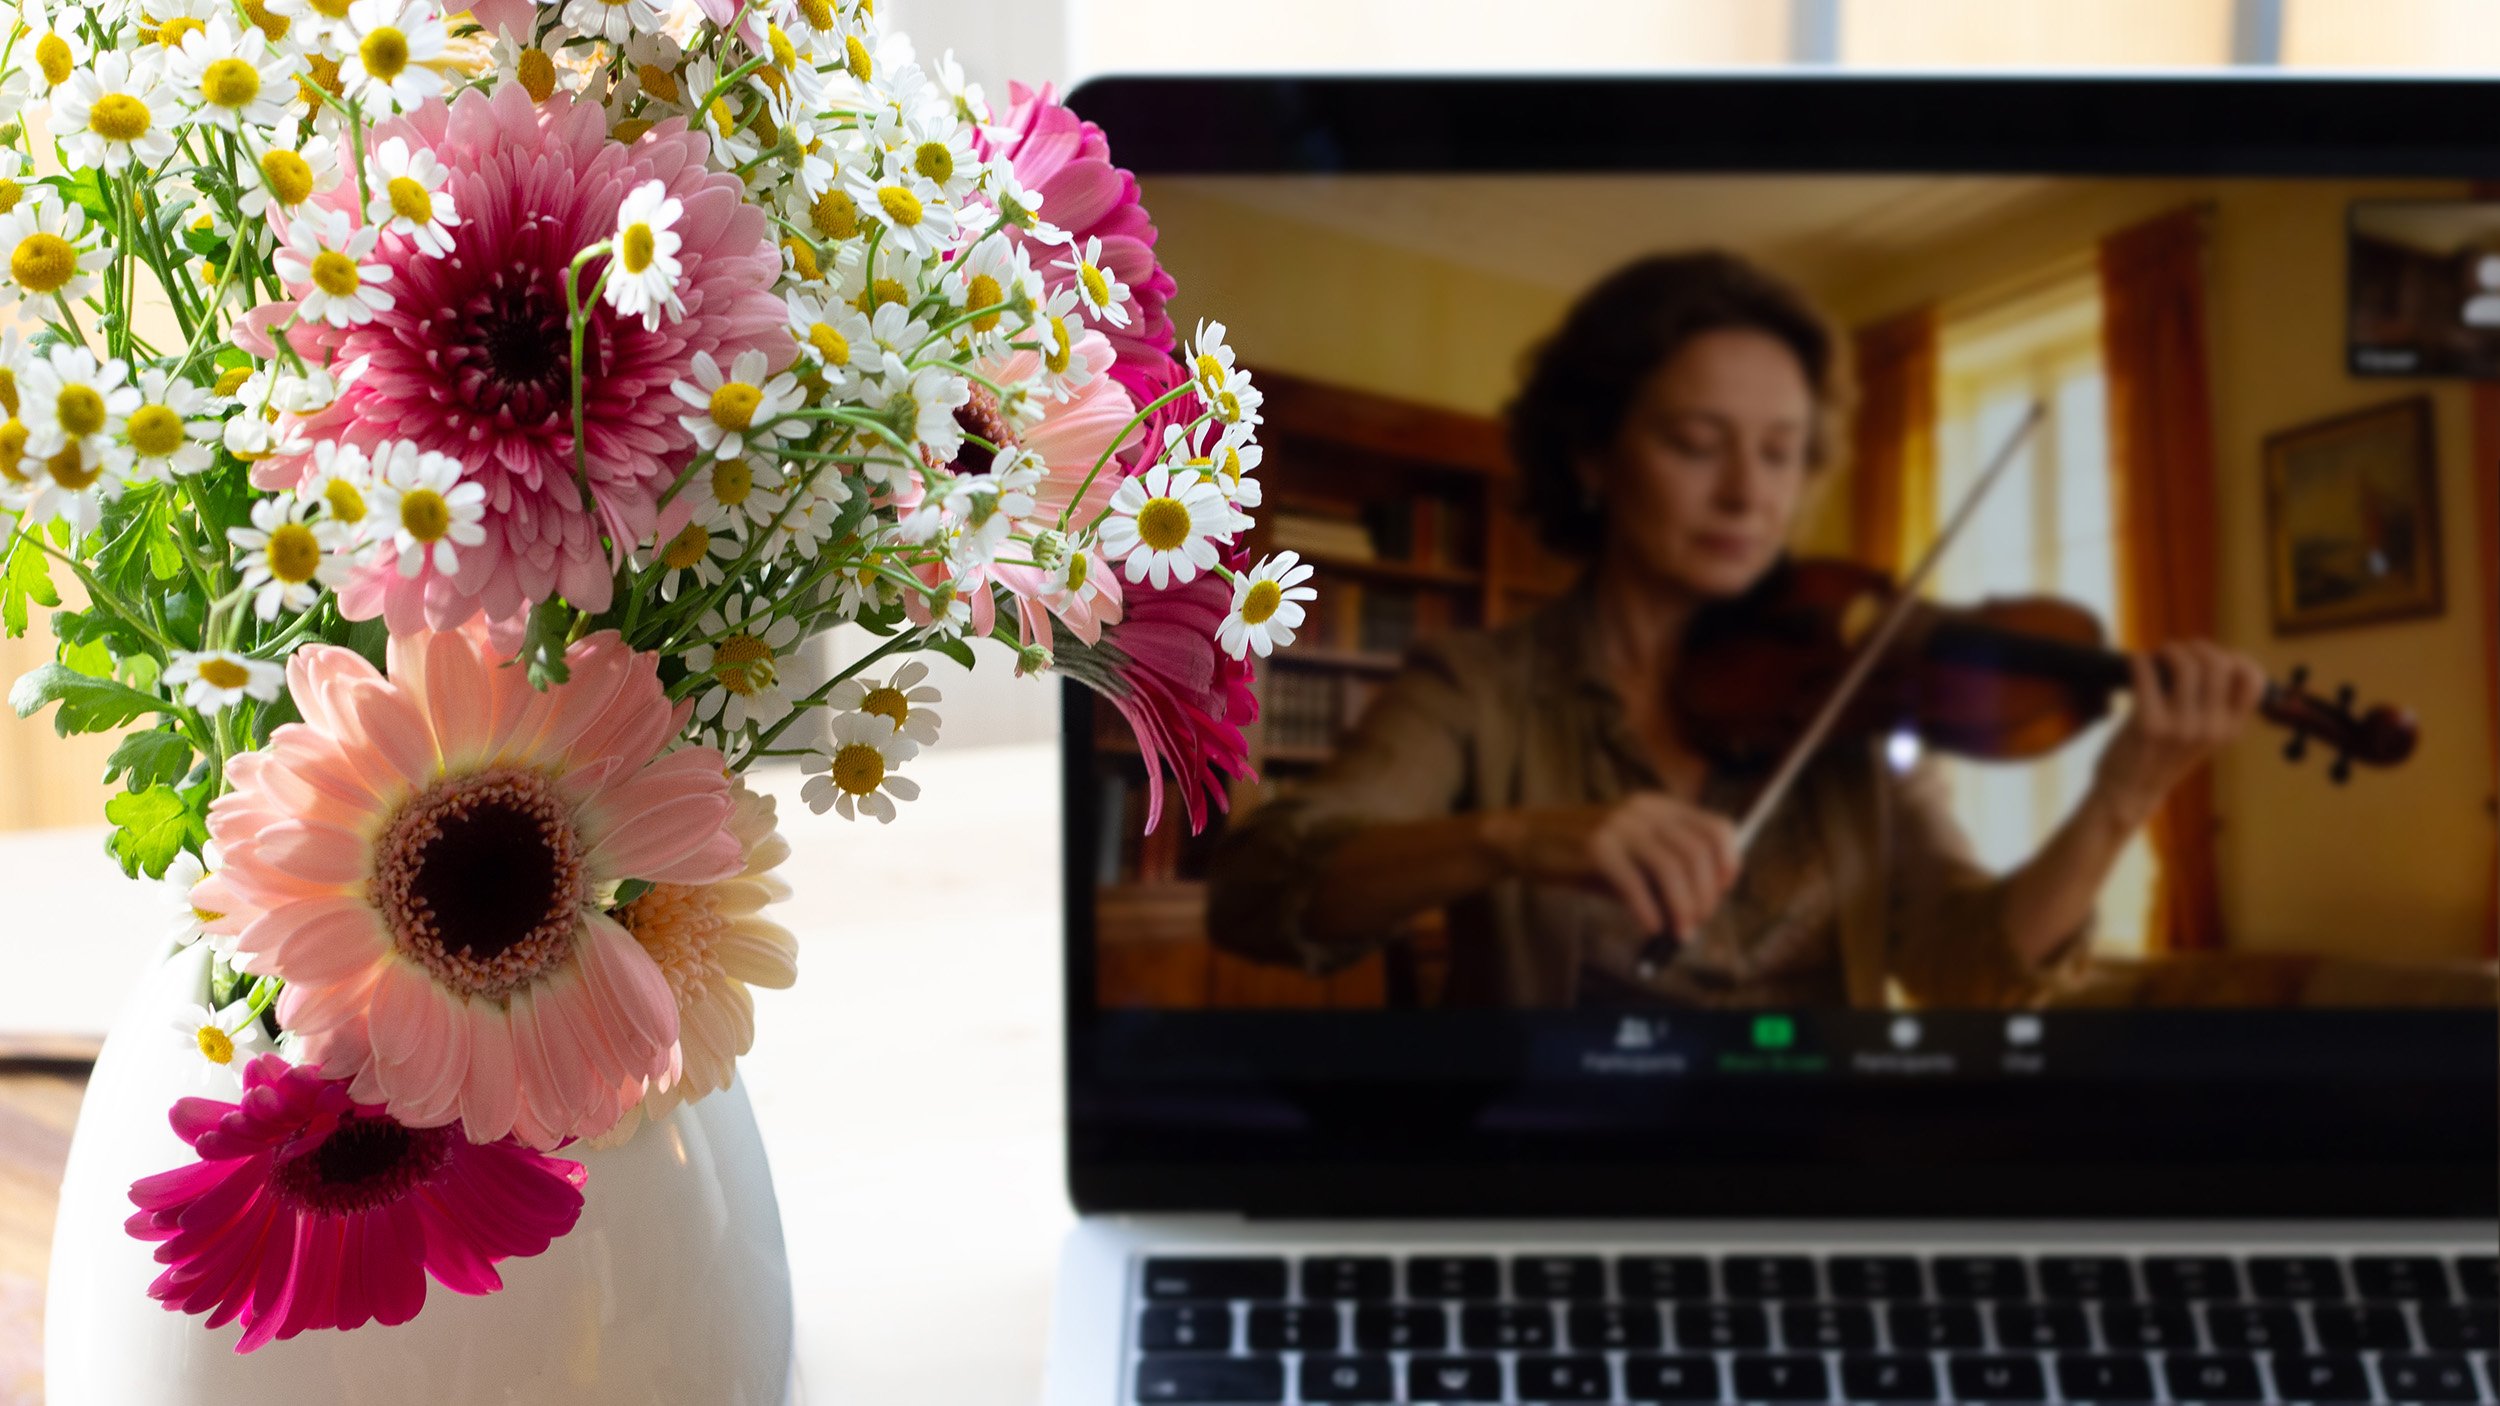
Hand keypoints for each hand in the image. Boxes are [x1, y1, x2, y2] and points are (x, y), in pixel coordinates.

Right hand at [1483, 793, 1738, 935]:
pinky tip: (1650, 926)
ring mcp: (1619, 826)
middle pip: (1697, 852)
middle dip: (1705, 894)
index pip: (1716, 827)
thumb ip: (1662, 875)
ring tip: (1679, 931)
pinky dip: (1648, 910)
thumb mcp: (1630, 855)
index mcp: (1659, 807)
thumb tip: (1697, 911)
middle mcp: (1644, 811)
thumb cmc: (1583, 853)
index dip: (1728, 861)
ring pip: (1671, 868)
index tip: (1723, 890)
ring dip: (1682, 907)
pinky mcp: (1596, 847)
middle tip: (1697, 922)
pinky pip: (1634, 882)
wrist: (1528, 839)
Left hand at [2093, 640, 2266, 825]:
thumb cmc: (2163, 755)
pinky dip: (2140, 661)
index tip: (2216, 656)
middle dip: (2198, 648)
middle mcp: (2212, 729)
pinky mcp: (2148, 725)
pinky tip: (2137, 664)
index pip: (2253, 680)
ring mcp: (2181, 728)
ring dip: (2170, 650)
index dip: (2235, 658)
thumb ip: (2215, 704)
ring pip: (2186, 665)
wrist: (2129, 792)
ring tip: (2160, 655)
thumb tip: (2216, 655)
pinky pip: (2146, 674)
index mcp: (2231, 730)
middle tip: (2179, 652)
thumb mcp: (2203, 736)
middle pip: (2219, 664)